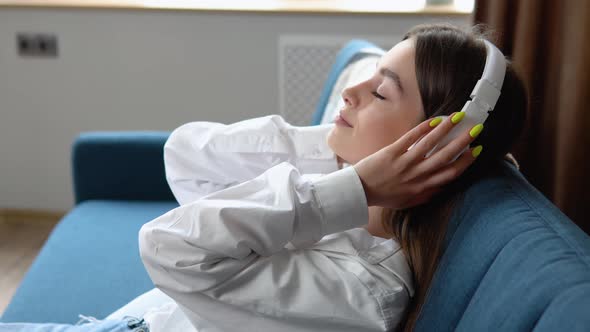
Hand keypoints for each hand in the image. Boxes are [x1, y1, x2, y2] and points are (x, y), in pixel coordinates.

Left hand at [353, 113, 480, 208]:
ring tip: (457, 117)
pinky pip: (410, 138)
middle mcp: (416, 175)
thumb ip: (426, 195)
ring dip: (445, 129)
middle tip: (475, 129)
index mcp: (422, 187)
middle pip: (444, 157)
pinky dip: (423, 129)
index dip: (465, 161)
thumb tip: (442, 187)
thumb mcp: (407, 202)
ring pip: (429, 144)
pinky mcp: (391, 153)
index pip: (450, 173)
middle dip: (462, 142)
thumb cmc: (384, 196)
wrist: (359, 191)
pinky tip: (434, 120)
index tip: (476, 150)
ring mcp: (404, 163)